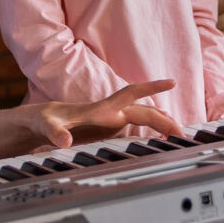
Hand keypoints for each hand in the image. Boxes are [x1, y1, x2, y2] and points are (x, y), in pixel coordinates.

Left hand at [26, 81, 183, 149]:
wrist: (40, 122)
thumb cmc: (43, 121)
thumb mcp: (45, 126)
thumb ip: (54, 132)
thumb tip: (63, 141)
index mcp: (100, 108)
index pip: (131, 94)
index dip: (151, 88)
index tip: (171, 82)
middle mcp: (110, 111)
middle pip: (144, 112)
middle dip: (164, 120)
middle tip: (183, 134)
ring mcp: (111, 119)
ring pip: (143, 118)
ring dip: (162, 125)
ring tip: (180, 137)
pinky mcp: (109, 128)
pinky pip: (137, 128)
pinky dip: (152, 131)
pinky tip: (163, 137)